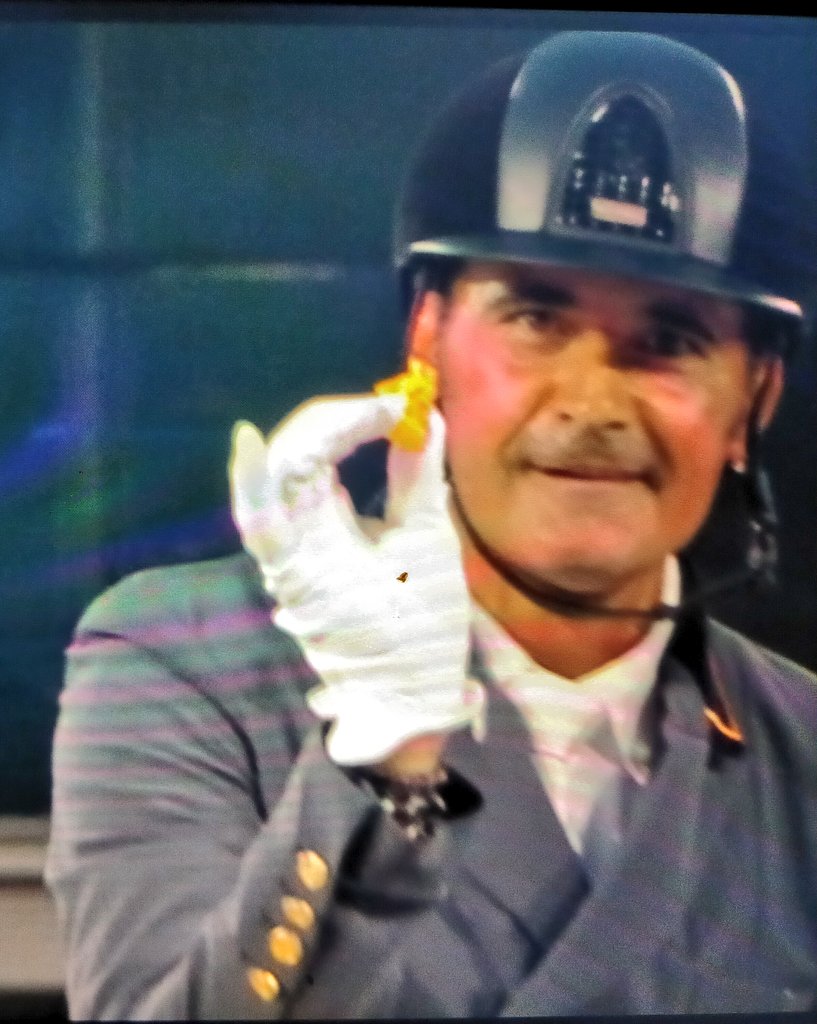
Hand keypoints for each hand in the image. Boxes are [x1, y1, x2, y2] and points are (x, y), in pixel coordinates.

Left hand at [229, 394, 483, 765]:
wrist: (399, 701)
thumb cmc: (418, 634)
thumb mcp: (427, 549)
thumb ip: (418, 478)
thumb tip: (424, 420)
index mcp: (307, 553)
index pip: (300, 462)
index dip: (345, 422)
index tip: (397, 410)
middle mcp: (280, 551)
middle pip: (281, 461)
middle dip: (332, 422)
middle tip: (390, 408)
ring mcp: (283, 556)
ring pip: (278, 476)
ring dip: (321, 437)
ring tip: (371, 417)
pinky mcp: (297, 559)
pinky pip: (285, 501)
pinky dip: (301, 465)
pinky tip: (322, 440)